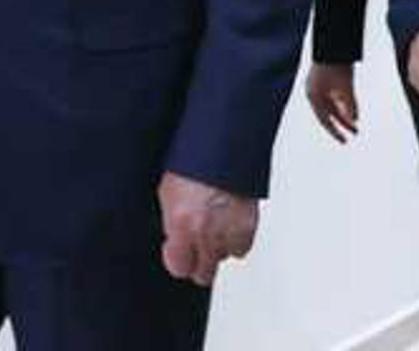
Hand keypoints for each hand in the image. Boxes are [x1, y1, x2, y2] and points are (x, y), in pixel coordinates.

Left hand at [157, 172, 257, 287]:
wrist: (224, 144)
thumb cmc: (195, 162)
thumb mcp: (168, 193)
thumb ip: (172, 224)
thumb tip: (175, 240)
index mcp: (182, 224)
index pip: (179, 268)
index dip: (178, 260)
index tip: (178, 253)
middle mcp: (207, 231)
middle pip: (204, 273)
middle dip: (198, 263)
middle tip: (196, 248)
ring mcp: (230, 229)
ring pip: (224, 258)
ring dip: (219, 248)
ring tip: (214, 230)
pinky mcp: (249, 223)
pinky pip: (242, 247)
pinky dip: (237, 240)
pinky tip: (229, 225)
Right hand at [305, 62, 359, 143]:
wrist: (335, 41)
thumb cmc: (338, 65)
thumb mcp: (345, 86)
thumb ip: (349, 104)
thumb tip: (354, 121)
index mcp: (314, 96)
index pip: (325, 120)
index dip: (336, 132)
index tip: (346, 141)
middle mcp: (315, 93)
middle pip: (329, 113)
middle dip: (342, 123)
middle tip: (355, 134)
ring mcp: (321, 86)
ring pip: (333, 105)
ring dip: (345, 114)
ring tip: (356, 125)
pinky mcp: (328, 80)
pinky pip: (336, 97)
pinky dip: (345, 104)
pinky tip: (354, 111)